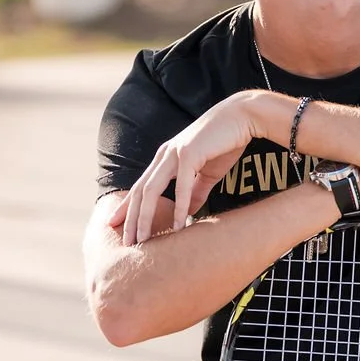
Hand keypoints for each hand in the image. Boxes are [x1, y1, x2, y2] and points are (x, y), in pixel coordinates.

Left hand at [109, 92, 263, 243]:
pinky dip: (178, 207)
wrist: (243, 117)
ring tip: (142, 240)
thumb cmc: (226, 142)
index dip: (127, 207)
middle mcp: (164, 155)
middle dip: (130, 218)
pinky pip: (180, 186)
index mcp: (165, 159)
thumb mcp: (207, 173)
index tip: (116, 226)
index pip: (140, 187)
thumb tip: (188, 214)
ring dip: (145, 217)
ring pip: (151, 190)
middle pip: (139, 192)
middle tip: (125, 243)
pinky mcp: (189, 153)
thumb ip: (196, 192)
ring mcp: (174, 153)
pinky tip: (177, 226)